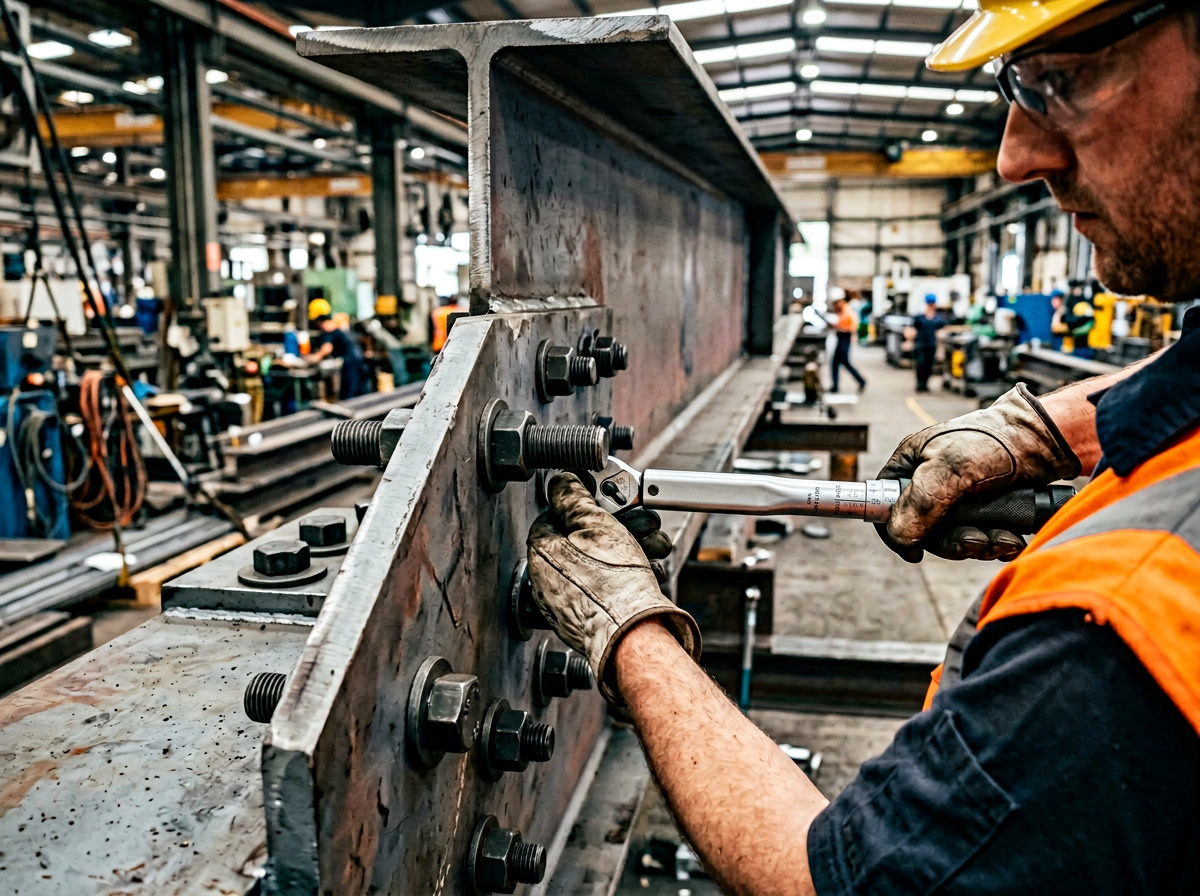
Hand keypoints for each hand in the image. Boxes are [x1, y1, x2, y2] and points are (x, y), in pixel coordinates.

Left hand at [527, 473, 700, 703]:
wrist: (633, 632)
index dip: (584, 503)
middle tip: (639, 523)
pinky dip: (630, 576)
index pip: (554, 515)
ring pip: (602, 562)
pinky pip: (609, 587)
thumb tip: (561, 481)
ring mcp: (570, 603)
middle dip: (618, 526)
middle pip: (584, 539)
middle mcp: (550, 581)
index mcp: (542, 553)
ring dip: (632, 548)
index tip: (604, 501)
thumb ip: (572, 497)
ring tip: (652, 546)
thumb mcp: (593, 522)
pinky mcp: (591, 618)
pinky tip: (649, 570)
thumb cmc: (612, 582)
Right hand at [877, 384, 1080, 561]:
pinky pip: (978, 539)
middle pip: (921, 530)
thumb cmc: (998, 440)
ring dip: (979, 545)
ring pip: (953, 538)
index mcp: (911, 463)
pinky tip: (1011, 537)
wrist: (1048, 441)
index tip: (914, 551)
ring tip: (1003, 537)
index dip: (895, 530)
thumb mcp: (952, 467)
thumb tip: (901, 538)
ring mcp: (956, 498)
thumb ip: (920, 502)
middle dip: (951, 542)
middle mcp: (929, 482)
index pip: (883, 503)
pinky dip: (995, 544)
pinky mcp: (983, 510)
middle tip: (976, 541)